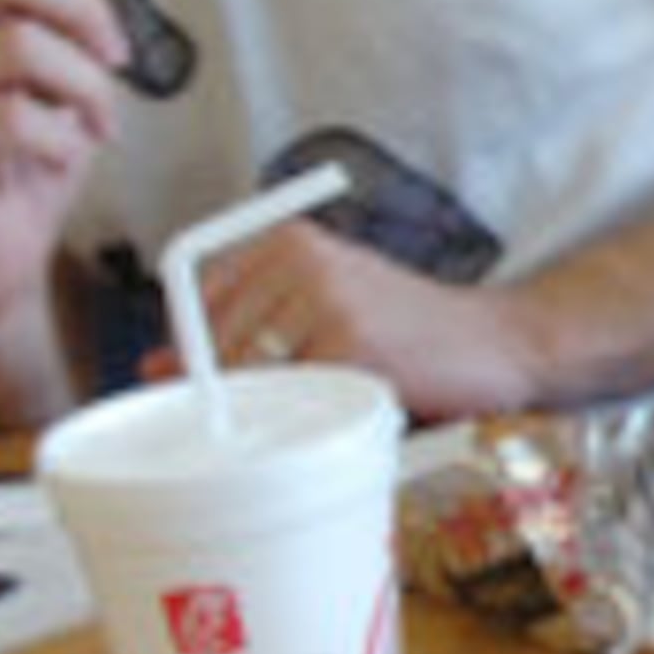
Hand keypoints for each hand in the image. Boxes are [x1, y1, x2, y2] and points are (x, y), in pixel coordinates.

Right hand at [0, 0, 126, 326]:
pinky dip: (64, 138)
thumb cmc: (25, 168)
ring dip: (85, 87)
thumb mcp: (53, 84)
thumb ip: (56, 29)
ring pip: (21, 45)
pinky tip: (61, 158)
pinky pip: (18, 116)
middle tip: (113, 57)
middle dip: (81, 7)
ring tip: (95, 124)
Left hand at [190, 220, 539, 422]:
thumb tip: (153, 366)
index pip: (194, 303)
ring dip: (283, 407)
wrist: (500, 341)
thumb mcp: (321, 309)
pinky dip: (317, 416)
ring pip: (253, 377)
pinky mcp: (352, 344)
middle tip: (299, 402)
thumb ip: (241, 328)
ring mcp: (327, 300)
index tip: (229, 381)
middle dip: (239, 390)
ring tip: (336, 398)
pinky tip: (358, 405)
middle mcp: (302, 258)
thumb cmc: (410, 331)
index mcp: (288, 238)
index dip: (199, 354)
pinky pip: (297, 398)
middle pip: (215, 345)